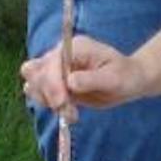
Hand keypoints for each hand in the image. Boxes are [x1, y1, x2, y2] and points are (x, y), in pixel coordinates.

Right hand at [21, 33, 140, 115]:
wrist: (128, 81)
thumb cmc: (124, 75)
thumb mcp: (113, 78)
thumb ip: (91, 79)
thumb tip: (70, 82)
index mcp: (75, 48)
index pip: (51, 62)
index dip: (52, 83)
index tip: (62, 103)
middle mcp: (61, 55)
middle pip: (34, 71)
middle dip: (47, 93)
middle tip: (67, 109)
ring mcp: (56, 69)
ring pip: (32, 83)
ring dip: (46, 101)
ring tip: (70, 112)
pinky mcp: (55, 83)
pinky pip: (40, 94)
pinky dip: (48, 105)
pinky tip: (67, 111)